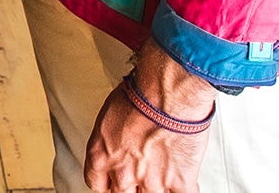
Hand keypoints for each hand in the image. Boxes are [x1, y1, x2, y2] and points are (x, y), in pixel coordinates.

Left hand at [82, 43, 212, 192]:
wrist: (167, 96)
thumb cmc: (138, 96)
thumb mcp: (108, 116)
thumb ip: (111, 140)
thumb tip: (118, 141)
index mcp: (101, 156)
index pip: (96, 184)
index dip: (107, 182)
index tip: (112, 179)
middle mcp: (123, 173)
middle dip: (130, 186)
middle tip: (138, 174)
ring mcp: (152, 181)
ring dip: (156, 188)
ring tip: (161, 174)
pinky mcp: (179, 182)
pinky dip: (181, 189)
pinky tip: (181, 180)